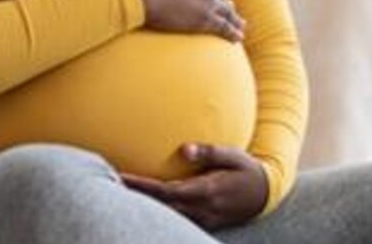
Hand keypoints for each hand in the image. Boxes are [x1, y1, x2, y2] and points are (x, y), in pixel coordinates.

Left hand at [121, 143, 268, 229]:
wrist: (264, 195)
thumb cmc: (247, 171)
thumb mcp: (234, 156)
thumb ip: (209, 152)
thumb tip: (184, 148)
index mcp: (207, 191)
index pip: (166, 191)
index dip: (141, 186)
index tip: (120, 176)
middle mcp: (201, 209)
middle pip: (159, 207)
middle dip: (133, 198)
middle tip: (106, 184)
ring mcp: (201, 220)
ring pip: (164, 216)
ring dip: (142, 206)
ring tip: (117, 193)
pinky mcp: (201, 223)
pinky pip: (174, 219)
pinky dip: (156, 212)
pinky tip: (142, 204)